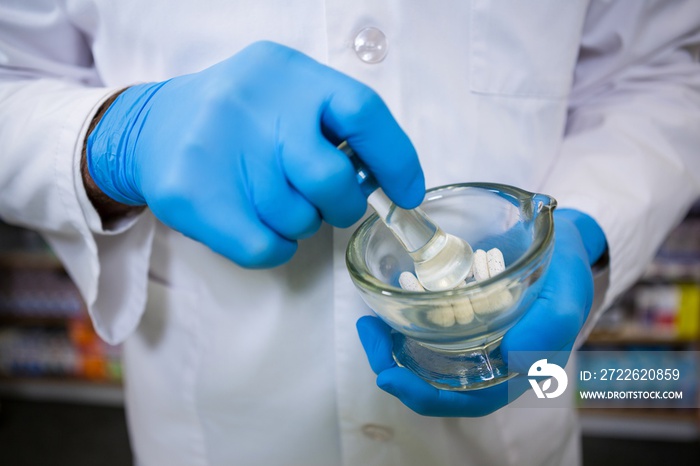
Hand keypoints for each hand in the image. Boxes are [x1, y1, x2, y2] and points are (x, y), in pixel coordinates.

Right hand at [87, 41, 423, 267]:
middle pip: (331, 180)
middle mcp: (252, 104)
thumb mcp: (286, 95)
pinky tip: (260, 226)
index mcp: (288, 74)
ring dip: (301, 223)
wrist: (150, 128)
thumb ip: (332, 125)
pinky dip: (277, 247)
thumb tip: (386, 179)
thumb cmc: (239, 118)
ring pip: (298, 220)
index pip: (362, 111)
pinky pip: (265, 248)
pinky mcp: (189, 195)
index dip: (396, 158)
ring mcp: (216, 148)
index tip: (409, 193)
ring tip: (275, 201)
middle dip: (343, 206)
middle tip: (333, 205)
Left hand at [357, 208, 606, 415]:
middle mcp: (487, 361)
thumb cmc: (567, 276)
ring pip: (425, 355)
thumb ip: (548, 327)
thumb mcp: (566, 298)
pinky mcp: (460, 316)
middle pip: (434, 381)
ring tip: (370, 320)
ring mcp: (471, 340)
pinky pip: (427, 326)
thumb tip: (510, 356)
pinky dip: (405, 318)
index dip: (424, 397)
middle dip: (394, 366)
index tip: (388, 375)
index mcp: (513, 372)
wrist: (562, 245)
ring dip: (393, 343)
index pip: (464, 399)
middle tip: (369, 331)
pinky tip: (392, 298)